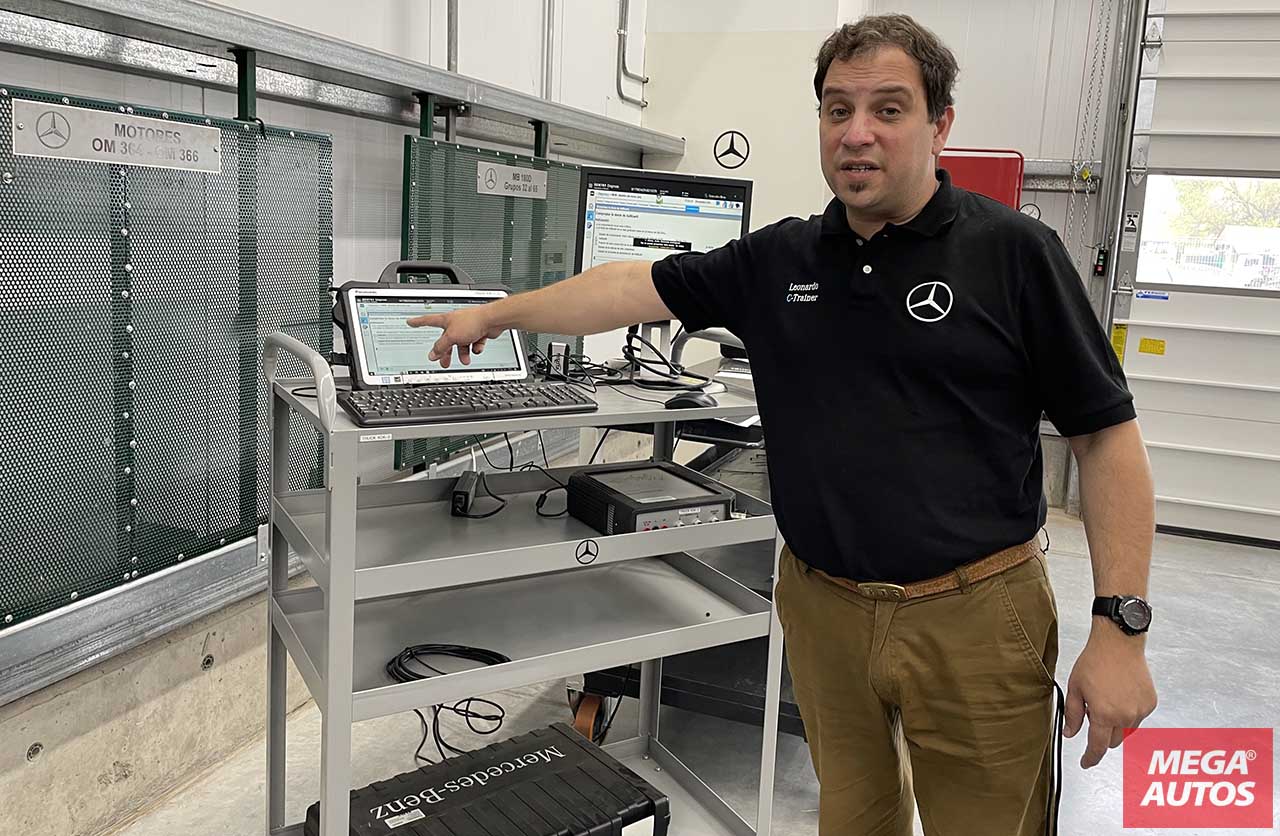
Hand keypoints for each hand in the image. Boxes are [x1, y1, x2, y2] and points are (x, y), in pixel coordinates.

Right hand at [406, 307, 502, 367]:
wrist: (493, 320)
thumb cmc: (473, 321)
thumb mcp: (451, 337)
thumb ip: (441, 346)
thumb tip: (433, 354)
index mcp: (446, 320)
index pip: (427, 320)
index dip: (418, 322)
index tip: (410, 322)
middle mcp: (456, 323)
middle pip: (446, 340)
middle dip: (446, 352)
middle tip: (444, 362)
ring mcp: (468, 328)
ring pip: (462, 344)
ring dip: (463, 353)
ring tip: (465, 360)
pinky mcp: (478, 332)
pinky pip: (474, 344)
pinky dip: (475, 348)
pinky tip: (477, 348)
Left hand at [1063, 621, 1157, 768]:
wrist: (1119, 643)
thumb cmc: (1095, 661)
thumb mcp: (1075, 688)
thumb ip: (1073, 715)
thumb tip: (1070, 733)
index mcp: (1104, 715)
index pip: (1097, 747)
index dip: (1090, 758)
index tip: (1086, 762)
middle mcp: (1125, 716)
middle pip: (1113, 741)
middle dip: (1102, 735)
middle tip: (1093, 712)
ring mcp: (1140, 711)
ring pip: (1126, 730)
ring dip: (1116, 724)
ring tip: (1106, 698)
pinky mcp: (1150, 703)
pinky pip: (1138, 717)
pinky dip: (1128, 713)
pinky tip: (1120, 694)